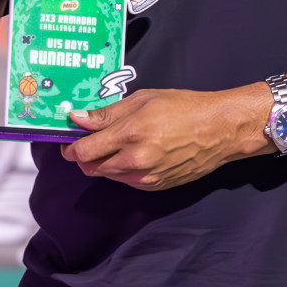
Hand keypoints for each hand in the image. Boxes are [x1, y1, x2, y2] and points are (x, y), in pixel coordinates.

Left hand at [61, 87, 271, 189]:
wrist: (220, 130)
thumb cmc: (183, 108)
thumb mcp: (142, 100)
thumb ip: (107, 114)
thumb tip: (77, 119)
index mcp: (129, 135)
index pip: (84, 151)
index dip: (70, 147)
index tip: (67, 139)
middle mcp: (135, 161)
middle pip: (92, 167)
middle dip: (83, 155)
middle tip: (85, 140)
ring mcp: (147, 178)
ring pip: (108, 175)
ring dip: (102, 162)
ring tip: (111, 143)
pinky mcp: (157, 186)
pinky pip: (127, 181)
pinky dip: (121, 170)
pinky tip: (131, 153)